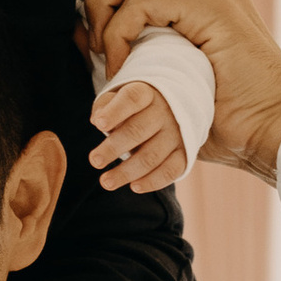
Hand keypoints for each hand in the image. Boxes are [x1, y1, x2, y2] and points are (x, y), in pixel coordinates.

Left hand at [72, 0, 280, 184]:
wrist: (269, 129)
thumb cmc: (215, 105)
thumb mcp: (160, 62)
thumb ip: (124, 37)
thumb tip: (76, 28)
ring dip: (102, 2)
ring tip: (103, 49)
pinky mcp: (215, 10)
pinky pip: (143, 3)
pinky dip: (117, 34)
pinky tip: (119, 66)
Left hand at [89, 78, 185, 194]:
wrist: (173, 109)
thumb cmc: (134, 107)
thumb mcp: (118, 98)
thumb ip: (105, 106)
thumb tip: (97, 120)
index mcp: (147, 94)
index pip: (132, 99)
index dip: (115, 112)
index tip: (98, 124)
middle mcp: (164, 112)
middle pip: (138, 130)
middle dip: (113, 148)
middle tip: (94, 161)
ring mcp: (176, 133)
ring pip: (152, 155)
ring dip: (127, 172)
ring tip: (106, 182)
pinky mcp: (185, 153)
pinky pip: (171, 170)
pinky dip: (153, 181)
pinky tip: (134, 187)